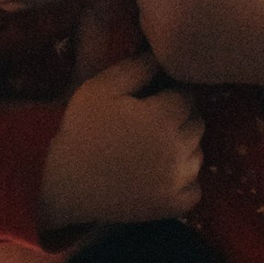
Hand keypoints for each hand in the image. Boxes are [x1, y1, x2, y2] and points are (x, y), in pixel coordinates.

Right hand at [39, 52, 203, 234]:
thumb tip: (164, 56)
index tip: (151, 102)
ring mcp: (177, 180)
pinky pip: (196, 188)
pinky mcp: (172, 206)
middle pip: (197, 124)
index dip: (170, 95)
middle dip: (180, 120)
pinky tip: (160, 176)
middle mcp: (177, 148)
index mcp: (163, 116)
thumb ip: (137, 67)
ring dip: (183, 148)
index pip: (187, 96)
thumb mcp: (100, 88)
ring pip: (198, 154)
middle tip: (151, 124)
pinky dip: (185, 182)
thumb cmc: (82, 130)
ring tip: (152, 150)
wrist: (65, 184)